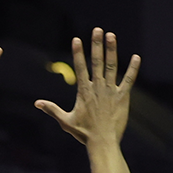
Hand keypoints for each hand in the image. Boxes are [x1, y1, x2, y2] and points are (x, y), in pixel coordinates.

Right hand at [36, 27, 138, 146]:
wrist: (102, 142)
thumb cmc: (84, 133)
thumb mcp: (65, 121)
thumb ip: (52, 109)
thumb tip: (37, 103)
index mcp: (84, 91)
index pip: (80, 68)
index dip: (78, 53)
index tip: (77, 39)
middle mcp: (97, 88)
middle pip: (96, 62)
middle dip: (96, 45)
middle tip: (97, 30)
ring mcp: (111, 91)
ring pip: (112, 66)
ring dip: (112, 50)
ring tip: (111, 35)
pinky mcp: (122, 97)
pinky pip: (128, 80)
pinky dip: (132, 69)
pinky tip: (136, 57)